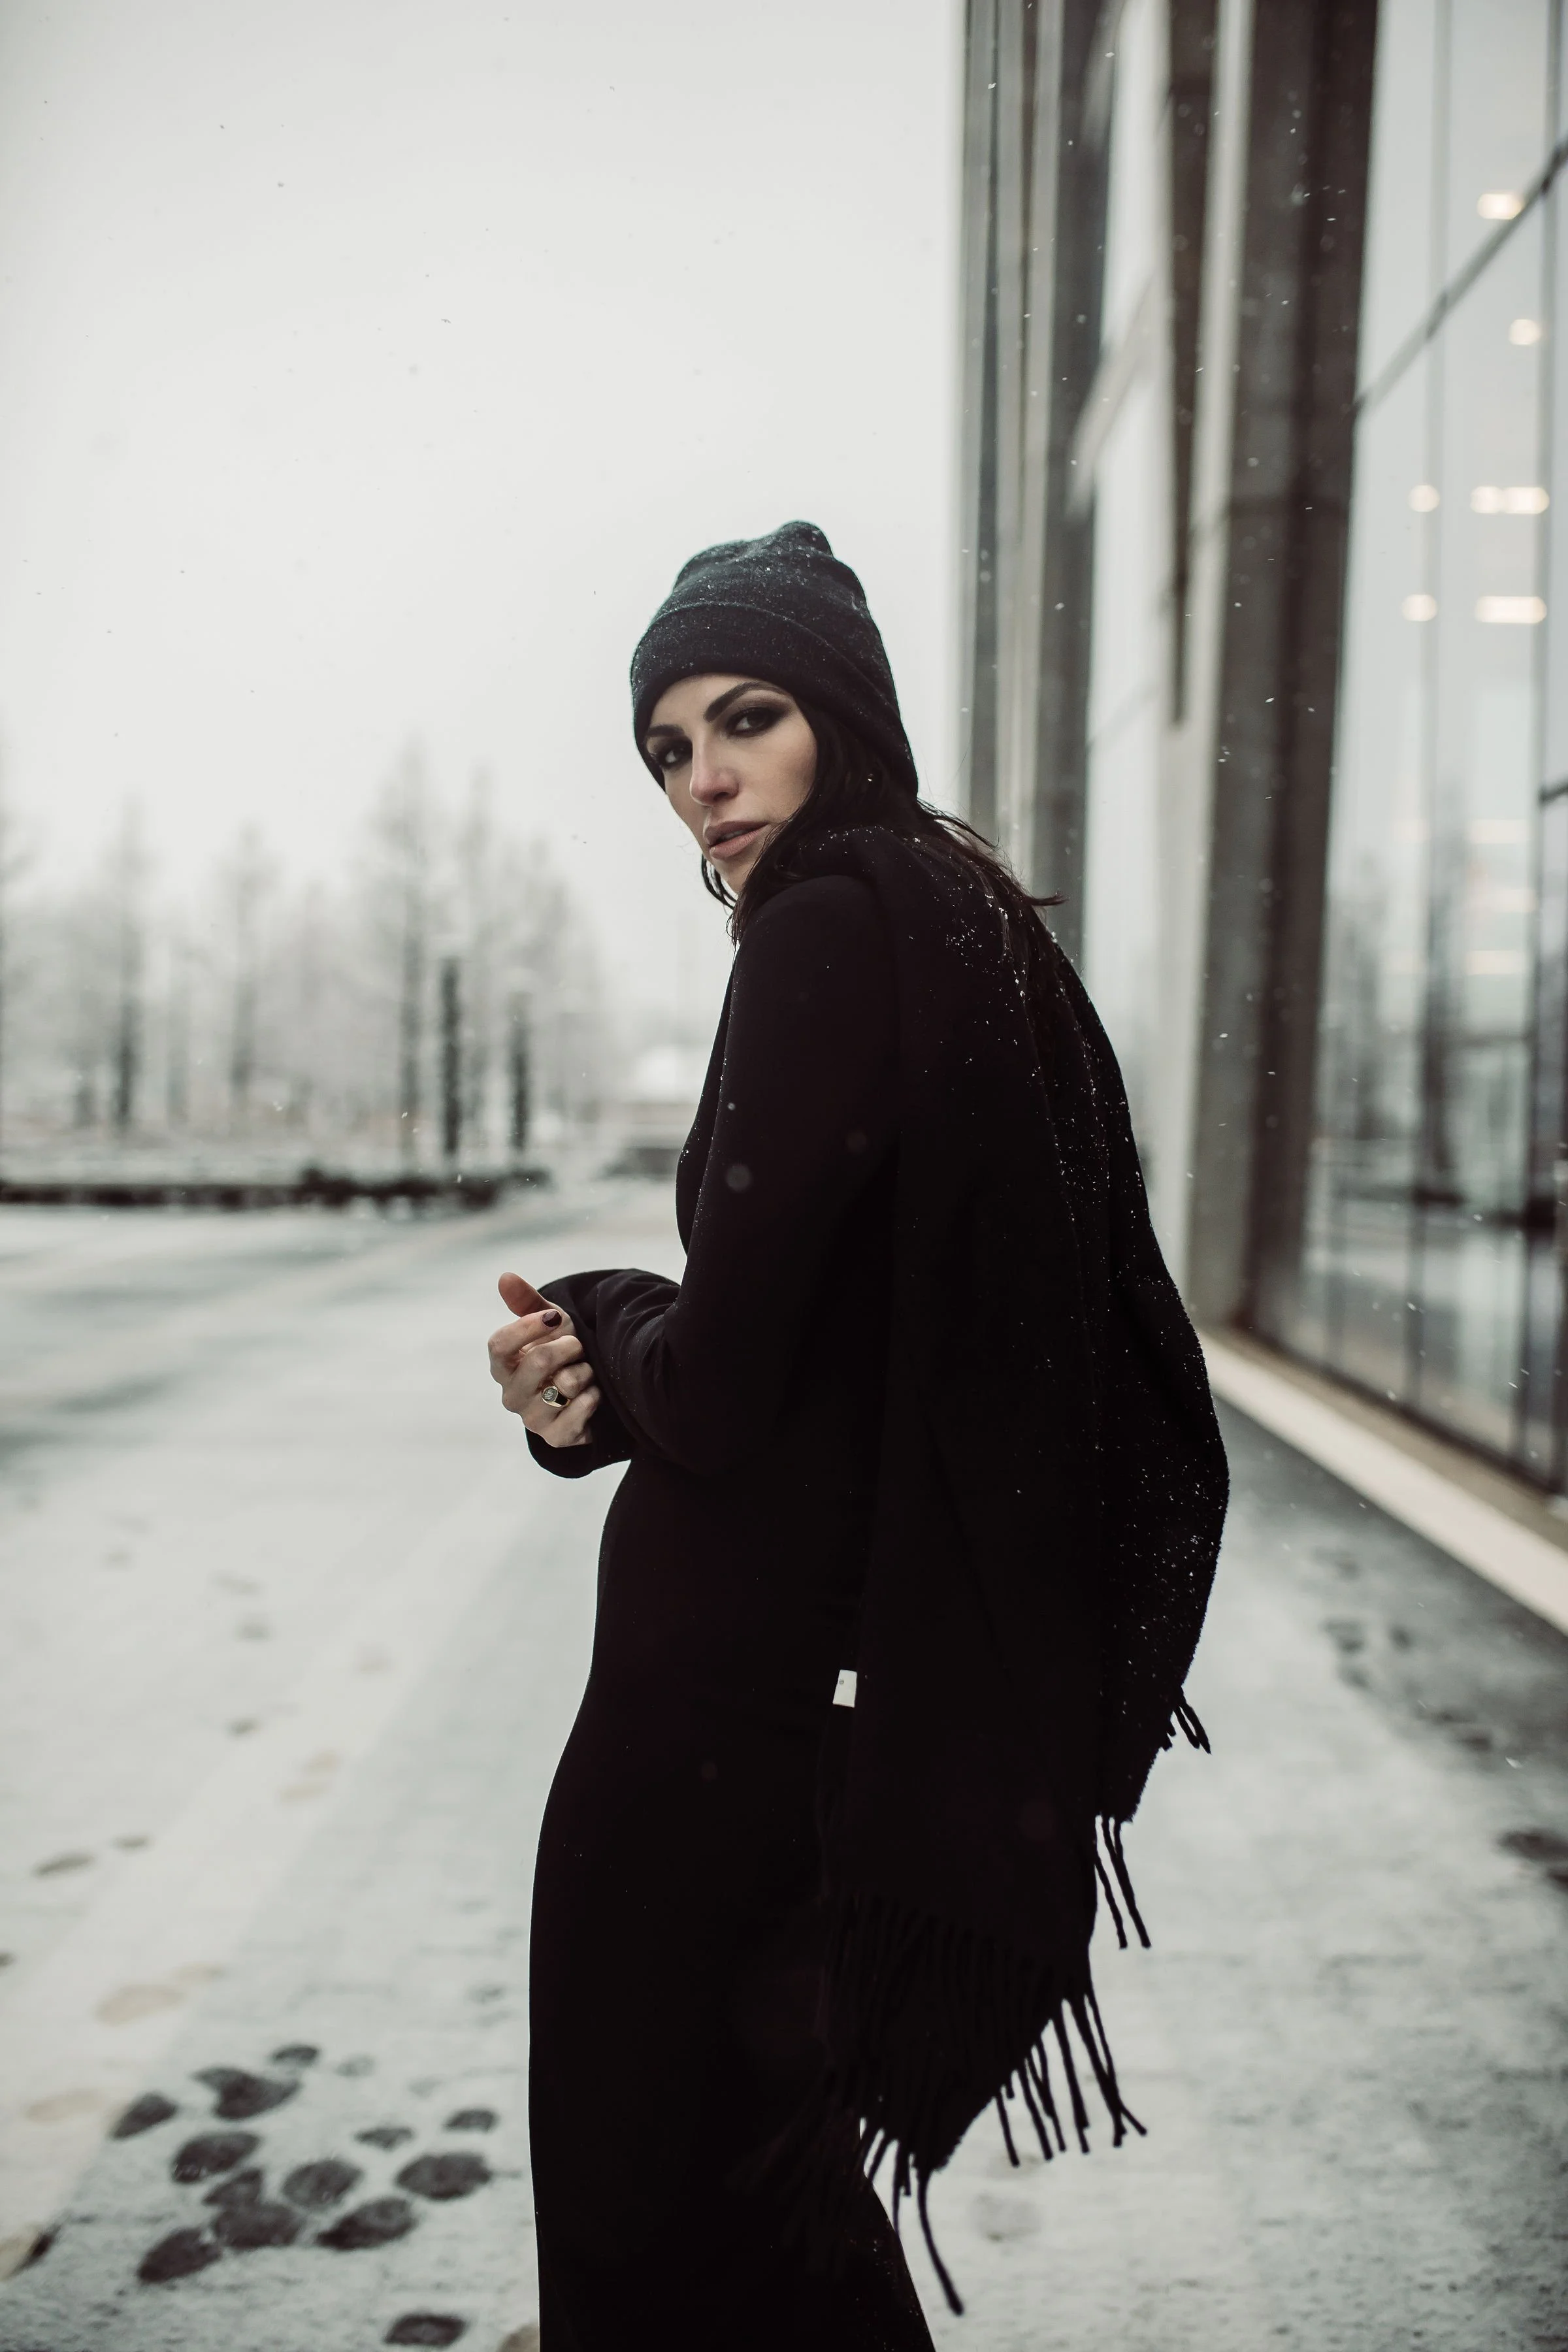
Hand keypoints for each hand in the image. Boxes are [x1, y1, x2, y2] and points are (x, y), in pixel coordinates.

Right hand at [488, 1272, 601, 1448]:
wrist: (591, 1388)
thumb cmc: (563, 1351)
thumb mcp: (550, 1324)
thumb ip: (528, 1303)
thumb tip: (505, 1276)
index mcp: (503, 1366)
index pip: (498, 1345)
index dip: (527, 1328)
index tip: (556, 1318)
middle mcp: (511, 1395)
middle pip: (536, 1362)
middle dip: (568, 1347)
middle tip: (579, 1345)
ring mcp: (532, 1419)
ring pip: (565, 1385)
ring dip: (585, 1372)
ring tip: (586, 1373)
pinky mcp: (556, 1438)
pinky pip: (579, 1412)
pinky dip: (593, 1398)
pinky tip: (594, 1393)